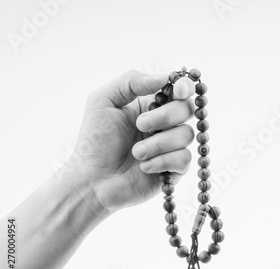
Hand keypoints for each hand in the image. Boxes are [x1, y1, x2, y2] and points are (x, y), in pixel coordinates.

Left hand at [68, 70, 194, 212]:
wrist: (91, 179)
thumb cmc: (94, 141)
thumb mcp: (103, 101)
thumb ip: (132, 81)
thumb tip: (165, 77)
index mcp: (152, 105)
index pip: (179, 90)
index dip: (184, 87)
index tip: (178, 91)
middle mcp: (165, 124)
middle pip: (187, 109)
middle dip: (165, 116)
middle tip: (141, 125)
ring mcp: (172, 147)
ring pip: (187, 135)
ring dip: (159, 143)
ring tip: (137, 153)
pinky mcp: (174, 170)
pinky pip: (184, 159)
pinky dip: (162, 162)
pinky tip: (144, 167)